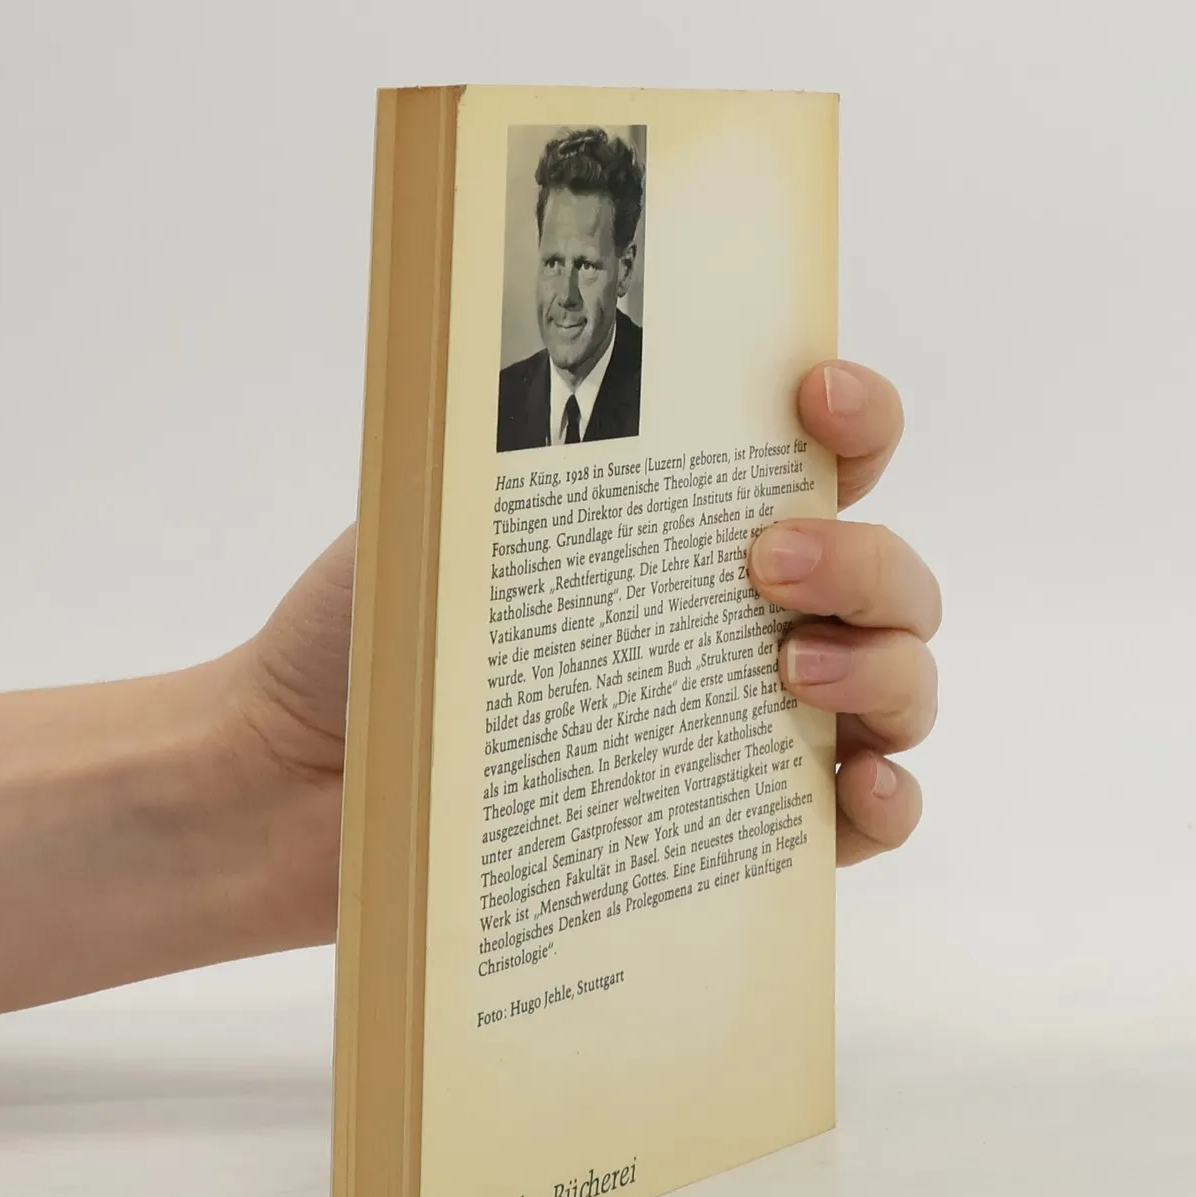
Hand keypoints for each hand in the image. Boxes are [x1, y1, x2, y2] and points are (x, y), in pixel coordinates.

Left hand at [231, 355, 937, 939]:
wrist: (293, 784)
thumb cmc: (356, 636)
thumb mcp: (424, 511)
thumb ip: (507, 449)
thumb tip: (553, 367)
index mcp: (682, 520)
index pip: (823, 449)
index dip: (857, 412)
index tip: (814, 397)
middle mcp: (741, 613)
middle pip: (888, 571)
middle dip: (863, 558)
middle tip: (765, 566)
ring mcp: (751, 721)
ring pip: (902, 679)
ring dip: (887, 667)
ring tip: (793, 677)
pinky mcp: (741, 829)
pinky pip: (870, 816)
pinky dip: (892, 797)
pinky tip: (857, 784)